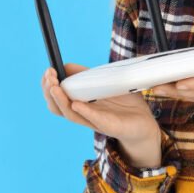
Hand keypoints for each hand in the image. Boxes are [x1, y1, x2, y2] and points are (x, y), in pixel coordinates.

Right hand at [41, 63, 160, 162]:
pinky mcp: (110, 126)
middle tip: (49, 77)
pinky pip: (95, 119)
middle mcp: (83, 114)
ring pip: (71, 114)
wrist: (145, 123)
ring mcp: (95, 121)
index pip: (55, 97)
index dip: (48, 85)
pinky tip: (76, 104)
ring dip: (60, 101)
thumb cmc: (124, 103)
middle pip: (57, 107)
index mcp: (79, 104)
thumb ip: (86, 75)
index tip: (48, 71)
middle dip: (49, 91)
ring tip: (55, 87)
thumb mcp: (104, 82)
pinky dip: (84, 111)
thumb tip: (66, 65)